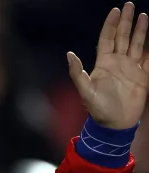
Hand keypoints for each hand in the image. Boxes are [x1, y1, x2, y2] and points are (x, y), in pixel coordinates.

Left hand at [69, 2, 148, 129]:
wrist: (114, 123)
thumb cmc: (98, 108)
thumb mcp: (85, 91)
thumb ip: (77, 73)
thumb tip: (69, 54)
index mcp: (103, 63)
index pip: (107, 39)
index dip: (110, 25)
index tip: (115, 10)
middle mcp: (117, 62)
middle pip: (122, 37)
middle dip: (125, 21)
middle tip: (129, 5)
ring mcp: (131, 68)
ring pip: (136, 44)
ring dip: (140, 30)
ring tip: (143, 15)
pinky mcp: (142, 76)